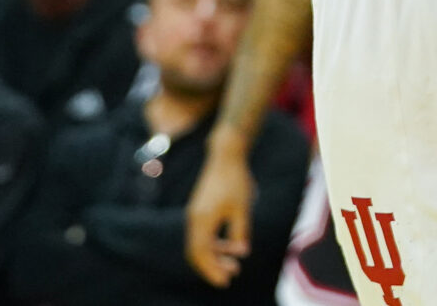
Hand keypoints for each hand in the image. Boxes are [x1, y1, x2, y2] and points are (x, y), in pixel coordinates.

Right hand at [185, 139, 255, 286]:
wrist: (226, 155)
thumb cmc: (235, 180)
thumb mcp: (242, 208)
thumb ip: (240, 232)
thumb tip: (241, 252)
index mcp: (202, 219)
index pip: (201, 252)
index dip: (211, 269)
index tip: (225, 281)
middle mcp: (194, 218)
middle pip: (196, 252)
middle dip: (212, 266)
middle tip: (230, 276)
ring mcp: (195, 214)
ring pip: (200, 244)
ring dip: (215, 255)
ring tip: (235, 264)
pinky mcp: (200, 210)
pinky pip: (203, 234)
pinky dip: (215, 243)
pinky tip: (231, 247)